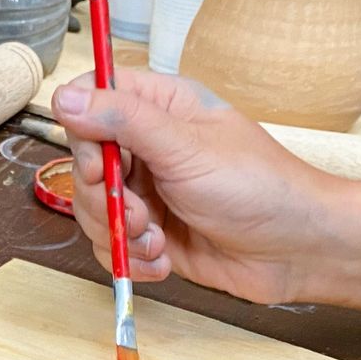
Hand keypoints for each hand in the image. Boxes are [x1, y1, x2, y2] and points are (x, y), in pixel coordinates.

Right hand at [51, 71, 346, 305]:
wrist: (296, 250)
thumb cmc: (259, 187)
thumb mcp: (186, 147)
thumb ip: (123, 121)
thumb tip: (64, 99)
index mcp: (160, 108)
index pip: (92, 100)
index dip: (83, 131)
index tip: (98, 163)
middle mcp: (147, 148)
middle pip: (85, 165)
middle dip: (104, 198)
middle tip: (141, 213)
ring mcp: (147, 193)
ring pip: (93, 211)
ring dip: (120, 234)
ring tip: (158, 241)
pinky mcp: (150, 234)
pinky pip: (111, 246)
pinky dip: (131, 260)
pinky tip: (163, 261)